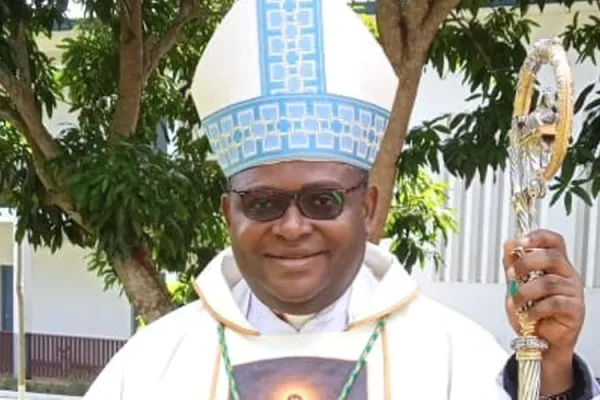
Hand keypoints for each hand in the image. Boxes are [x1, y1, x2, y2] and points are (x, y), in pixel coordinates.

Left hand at [503, 229, 584, 393]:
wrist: (541, 341)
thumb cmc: (532, 312)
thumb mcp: (516, 285)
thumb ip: (513, 265)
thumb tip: (508, 243)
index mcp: (555, 265)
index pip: (554, 241)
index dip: (539, 237)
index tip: (521, 241)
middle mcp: (567, 274)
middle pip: (552, 257)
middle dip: (526, 263)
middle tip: (512, 274)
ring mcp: (573, 292)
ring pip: (550, 282)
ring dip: (526, 292)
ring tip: (516, 302)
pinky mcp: (575, 310)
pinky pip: (555, 303)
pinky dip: (536, 309)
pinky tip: (528, 314)